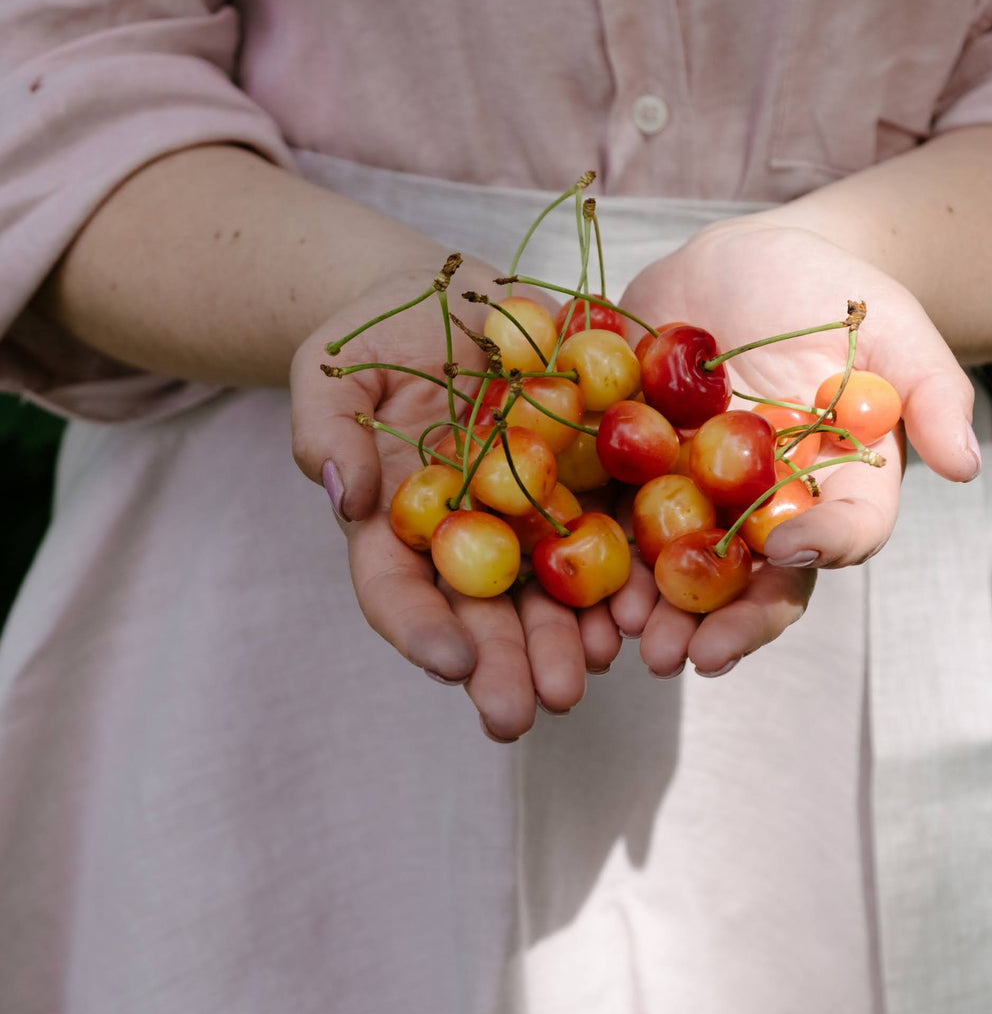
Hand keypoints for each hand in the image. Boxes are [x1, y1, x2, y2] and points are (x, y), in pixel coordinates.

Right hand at [290, 263, 620, 739]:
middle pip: (483, 614)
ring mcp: (533, 518)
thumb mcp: (330, 370)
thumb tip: (345, 497)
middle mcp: (470, 539)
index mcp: (399, 526)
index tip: (448, 661)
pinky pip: (617, 539)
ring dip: (568, 642)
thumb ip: (326, 429)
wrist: (454, 300)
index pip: (397, 589)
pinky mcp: (592, 484)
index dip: (418, 628)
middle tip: (520, 713)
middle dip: (503, 664)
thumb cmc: (373, 341)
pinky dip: (631, 579)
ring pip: (552, 596)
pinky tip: (644, 611)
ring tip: (586, 674)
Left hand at [610, 221, 978, 674]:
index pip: (844, 531)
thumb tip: (962, 465)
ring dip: (656, 610)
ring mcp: (698, 501)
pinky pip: (615, 525)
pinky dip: (596, 559)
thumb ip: (930, 390)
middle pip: (756, 581)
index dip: (823, 546)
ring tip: (630, 634)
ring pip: (681, 571)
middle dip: (726, 621)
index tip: (790, 549)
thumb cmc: (830, 293)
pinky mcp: (634, 476)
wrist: (740, 263)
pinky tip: (578, 588)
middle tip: (693, 654)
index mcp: (838, 486)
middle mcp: (768, 511)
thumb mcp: (891, 324)